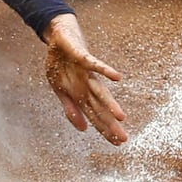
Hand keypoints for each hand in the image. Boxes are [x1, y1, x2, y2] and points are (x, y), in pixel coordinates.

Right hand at [41, 14, 126, 143]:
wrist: (58, 37)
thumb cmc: (61, 64)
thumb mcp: (60, 90)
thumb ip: (70, 109)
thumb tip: (83, 129)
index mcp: (82, 94)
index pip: (96, 115)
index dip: (105, 129)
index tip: (117, 144)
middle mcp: (87, 86)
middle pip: (100, 108)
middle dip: (110, 123)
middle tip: (123, 139)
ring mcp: (86, 72)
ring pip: (99, 91)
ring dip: (110, 103)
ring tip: (121, 117)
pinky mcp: (83, 56)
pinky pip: (94, 64)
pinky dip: (105, 70)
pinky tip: (117, 77)